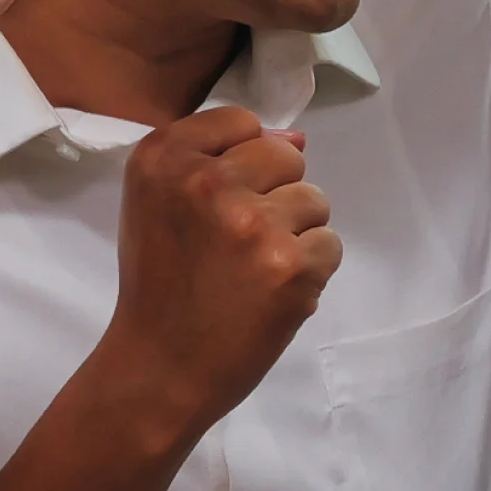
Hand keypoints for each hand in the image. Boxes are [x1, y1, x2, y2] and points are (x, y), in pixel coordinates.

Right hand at [90, 109, 341, 441]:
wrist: (160, 368)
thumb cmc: (160, 285)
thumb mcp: (161, 205)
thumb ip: (219, 160)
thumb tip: (299, 137)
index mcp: (163, 158)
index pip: (242, 122)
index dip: (244, 162)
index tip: (222, 201)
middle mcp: (206, 181)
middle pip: (286, 156)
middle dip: (275, 195)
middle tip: (239, 242)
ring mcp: (252, 223)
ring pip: (315, 200)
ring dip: (296, 235)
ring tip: (253, 270)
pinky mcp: (290, 266)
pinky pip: (330, 245)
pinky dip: (310, 272)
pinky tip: (271, 294)